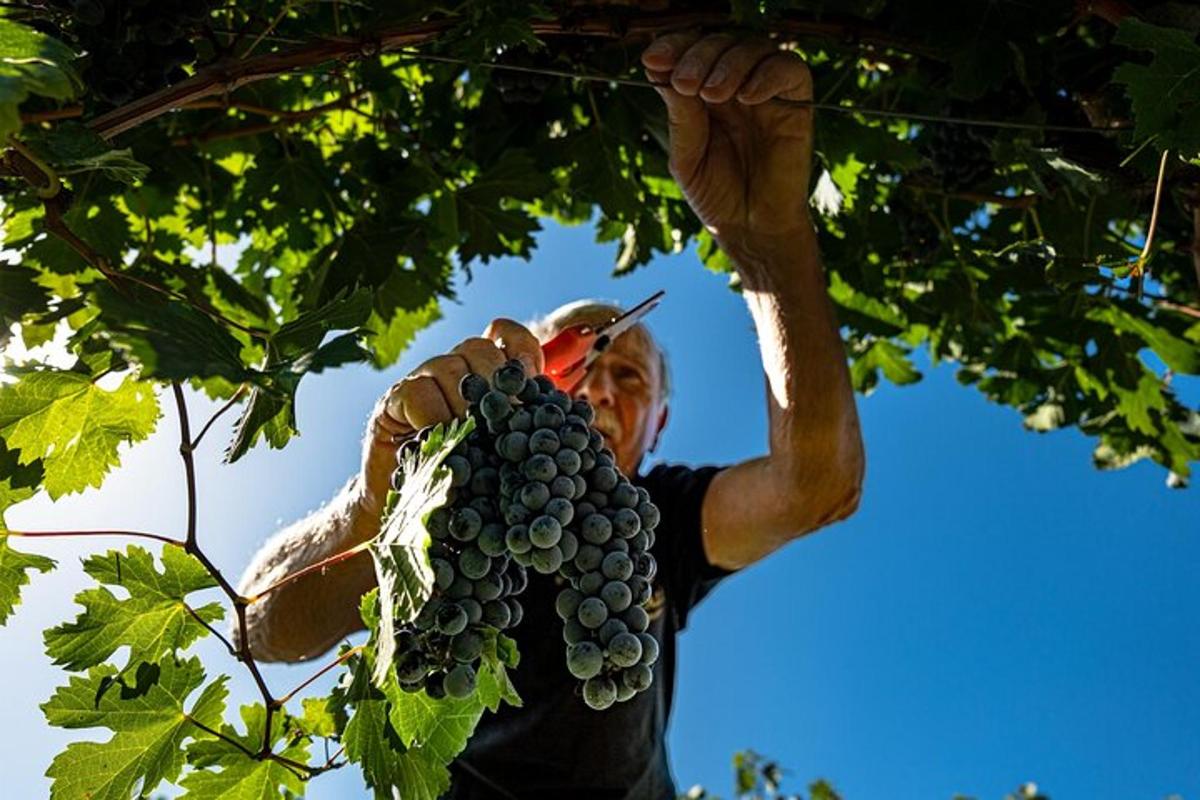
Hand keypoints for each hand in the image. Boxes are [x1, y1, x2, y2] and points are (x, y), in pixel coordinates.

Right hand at [355, 318, 544, 518]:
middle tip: (503, 424)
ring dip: (466, 407)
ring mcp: (423, 380)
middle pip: (482, 349)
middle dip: (498, 386)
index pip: (508, 336)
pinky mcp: (393, 399)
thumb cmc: (471, 483)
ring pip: (451, 367)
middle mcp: (456, 368)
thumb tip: (578, 413)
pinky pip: (418, 391)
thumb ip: (534, 427)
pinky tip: (442, 442)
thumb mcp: (508, 454)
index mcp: (487, 375)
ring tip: (472, 440)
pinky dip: (435, 418)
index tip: (533, 379)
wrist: (414, 512)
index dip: (523, 351)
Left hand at [641, 32, 813, 243]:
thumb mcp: (687, 157)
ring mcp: (766, 92)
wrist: (751, 229)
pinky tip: (748, 97)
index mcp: (704, 93)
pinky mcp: (796, 104)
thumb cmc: (717, 196)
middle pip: (720, 43)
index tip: (653, 61)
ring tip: (711, 93)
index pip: (690, 52)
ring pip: (753, 48)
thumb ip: (681, 116)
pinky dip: (767, 74)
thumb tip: (663, 72)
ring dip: (728, 63)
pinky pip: (789, 69)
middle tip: (684, 82)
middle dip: (698, 56)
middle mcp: (735, 86)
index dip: (672, 47)